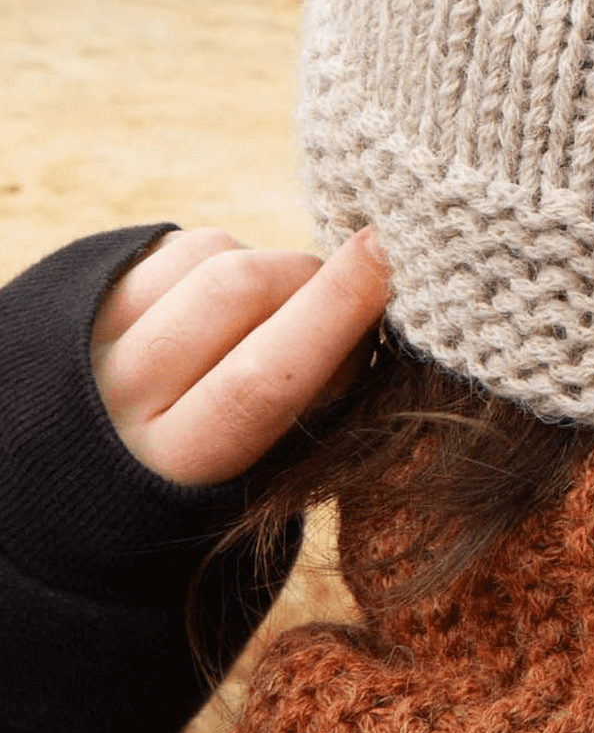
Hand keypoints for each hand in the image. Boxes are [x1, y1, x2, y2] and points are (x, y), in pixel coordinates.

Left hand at [91, 226, 389, 486]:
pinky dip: (226, 258)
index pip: (263, 379)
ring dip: (271, 266)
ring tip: (276, 313)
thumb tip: (374, 309)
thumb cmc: (200, 489)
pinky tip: (226, 301)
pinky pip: (179, 243)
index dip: (333, 310)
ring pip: (209, 253)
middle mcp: (112, 397)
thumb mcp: (260, 479)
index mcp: (169, 470)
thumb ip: (314, 407)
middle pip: (237, 291)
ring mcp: (87, 336)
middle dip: (314, 279)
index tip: (386, 256)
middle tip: (347, 301)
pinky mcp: (75, 291)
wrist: (67, 488)